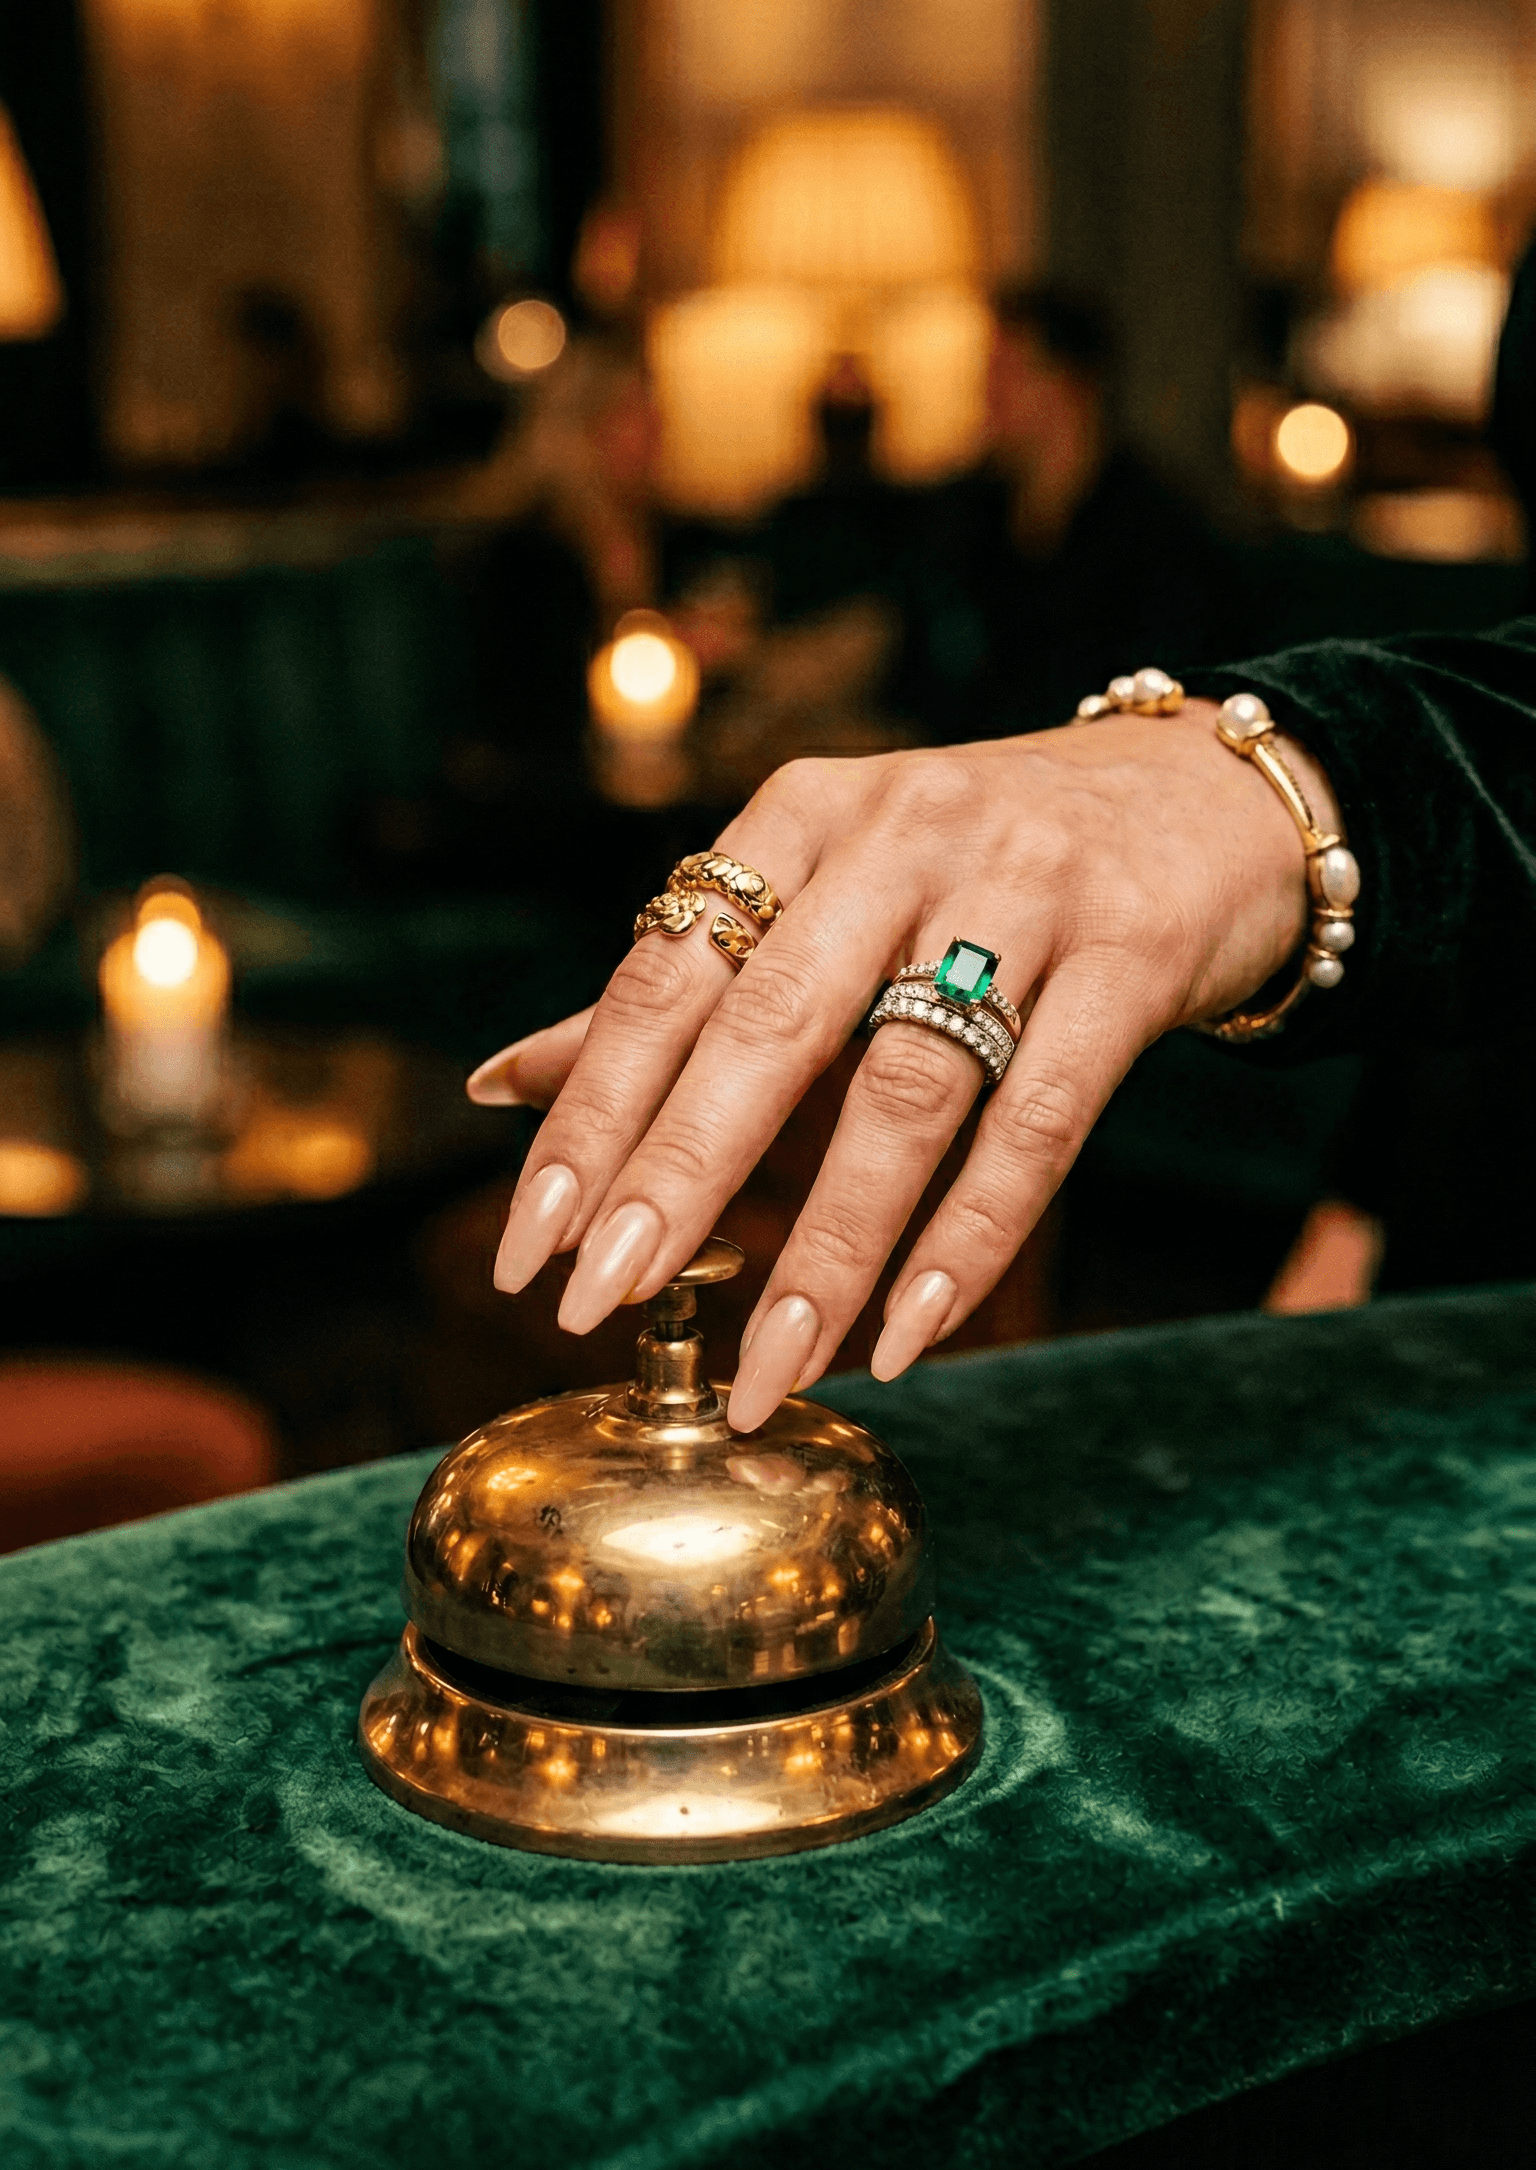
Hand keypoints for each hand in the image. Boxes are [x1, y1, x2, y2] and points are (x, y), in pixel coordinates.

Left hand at [467, 705, 1335, 1427]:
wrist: (1204, 799)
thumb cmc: (976, 869)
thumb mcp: (824, 893)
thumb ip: (678, 994)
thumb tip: (500, 1085)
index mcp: (803, 817)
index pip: (669, 975)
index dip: (591, 1113)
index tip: (529, 1243)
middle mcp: (903, 838)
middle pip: (771, 1027)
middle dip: (677, 1176)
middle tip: (602, 1301)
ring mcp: (1025, 892)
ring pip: (907, 1090)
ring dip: (830, 1248)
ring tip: (772, 1370)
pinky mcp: (1131, 958)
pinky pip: (1038, 1122)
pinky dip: (969, 1240)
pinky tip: (910, 1334)